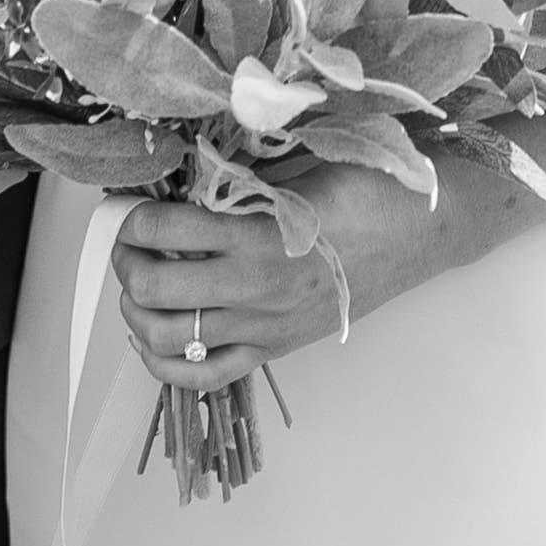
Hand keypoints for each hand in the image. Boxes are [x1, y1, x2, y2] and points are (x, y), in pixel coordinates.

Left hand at [109, 169, 470, 384]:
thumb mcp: (298, 169)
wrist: (420, 234)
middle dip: (125, 260)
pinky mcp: (273, 350)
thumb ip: (239, 178)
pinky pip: (204, 376)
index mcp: (258, 234)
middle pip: (153, 287)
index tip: (131, 206)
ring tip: (138, 285)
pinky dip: (164, 364)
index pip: (165, 227)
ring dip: (135, 311)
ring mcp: (262, 326)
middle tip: (128, 241)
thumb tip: (185, 176)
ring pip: (167, 339)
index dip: (134, 215)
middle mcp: (254, 287)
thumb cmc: (366, 193)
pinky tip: (154, 337)